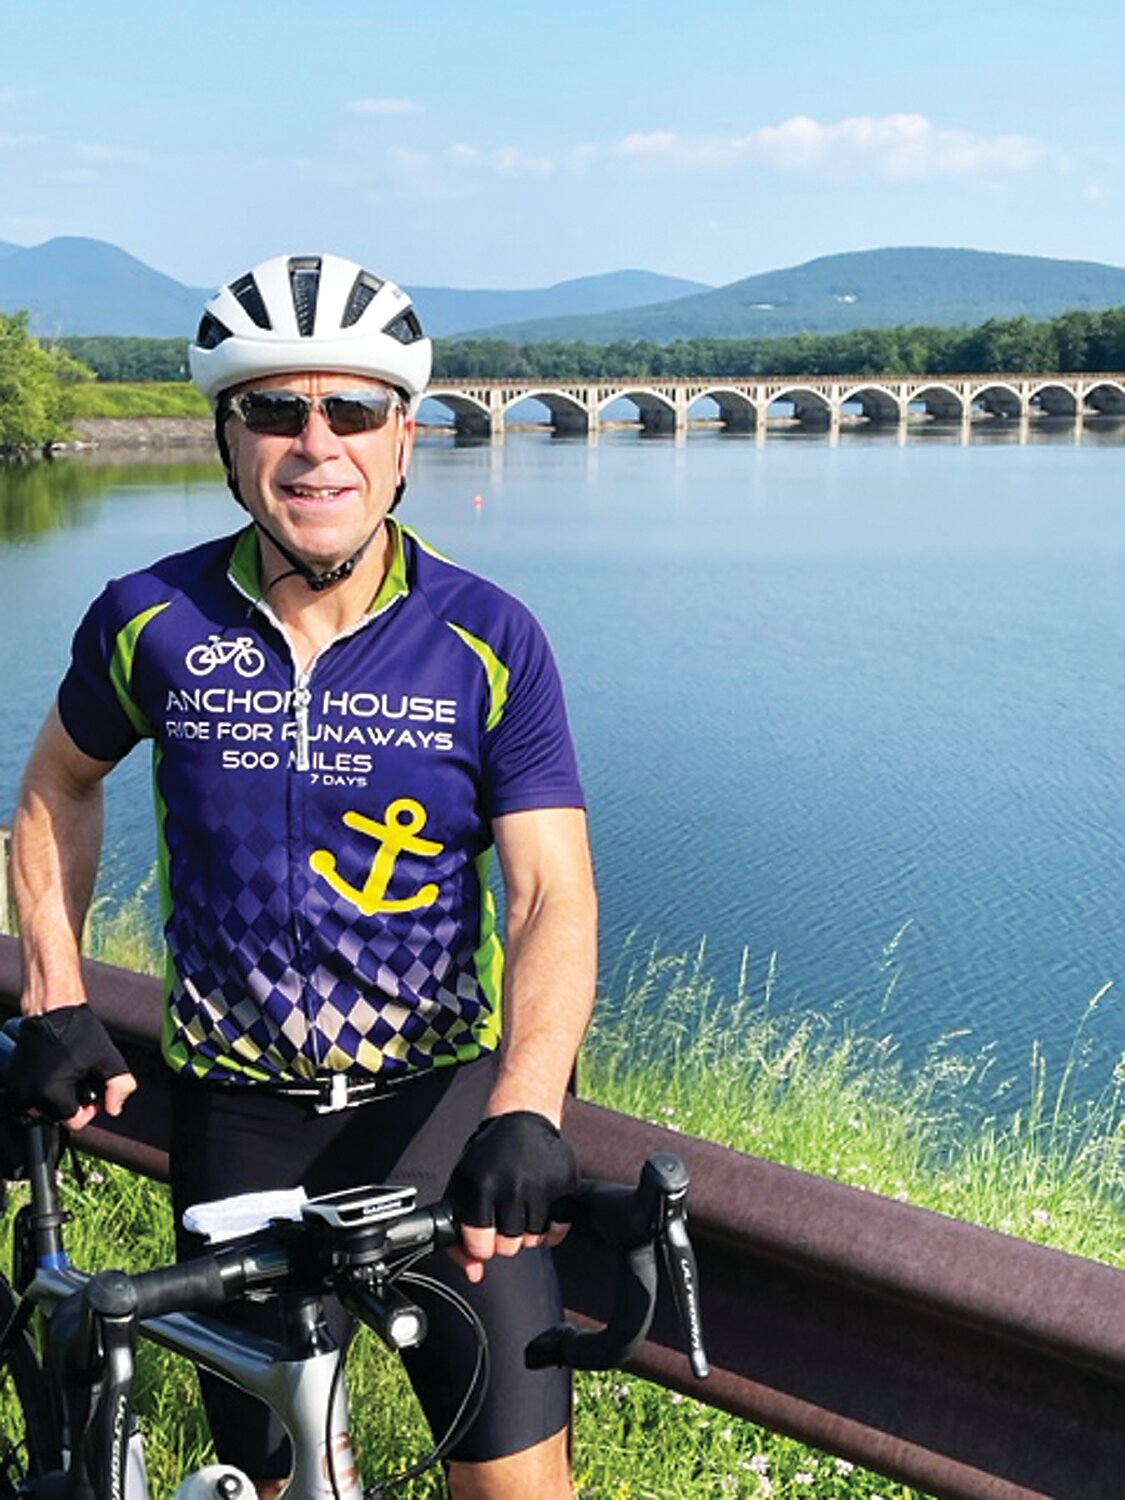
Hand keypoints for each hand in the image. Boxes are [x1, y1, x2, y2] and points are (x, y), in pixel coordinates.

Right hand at [11, 1005, 136, 1130]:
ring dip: (59, 1095)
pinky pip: (33, 1094)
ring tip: (69, 1073)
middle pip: (58, 1115)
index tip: (93, 1089)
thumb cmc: (79, 1031)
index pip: (74, 1122)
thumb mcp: (108, 1057)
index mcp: (51, 1094)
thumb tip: (114, 1109)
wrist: (52, 1008)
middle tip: (81, 1077)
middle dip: (73, 1101)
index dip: (89, 1109)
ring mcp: (18, 1087)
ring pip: (45, 1106)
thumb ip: (119, 1086)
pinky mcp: (12, 1078)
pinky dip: (45, 1088)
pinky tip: (55, 1069)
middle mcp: (29, 1094)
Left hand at [446, 1110, 577, 1282]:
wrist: (521, 1121)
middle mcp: (513, 1185)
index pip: (481, 1246)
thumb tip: (474, 1274)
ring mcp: (542, 1183)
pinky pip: (559, 1230)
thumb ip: (460, 1236)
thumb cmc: (488, 1159)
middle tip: (504, 1214)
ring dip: (527, 1232)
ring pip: (534, 1241)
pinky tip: (541, 1207)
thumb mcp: (463, 1189)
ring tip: (522, 1206)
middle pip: (509, 1247)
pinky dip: (550, 1227)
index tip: (483, 1232)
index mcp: (481, 1185)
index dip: (481, 1244)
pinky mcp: (566, 1182)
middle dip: (504, 1238)